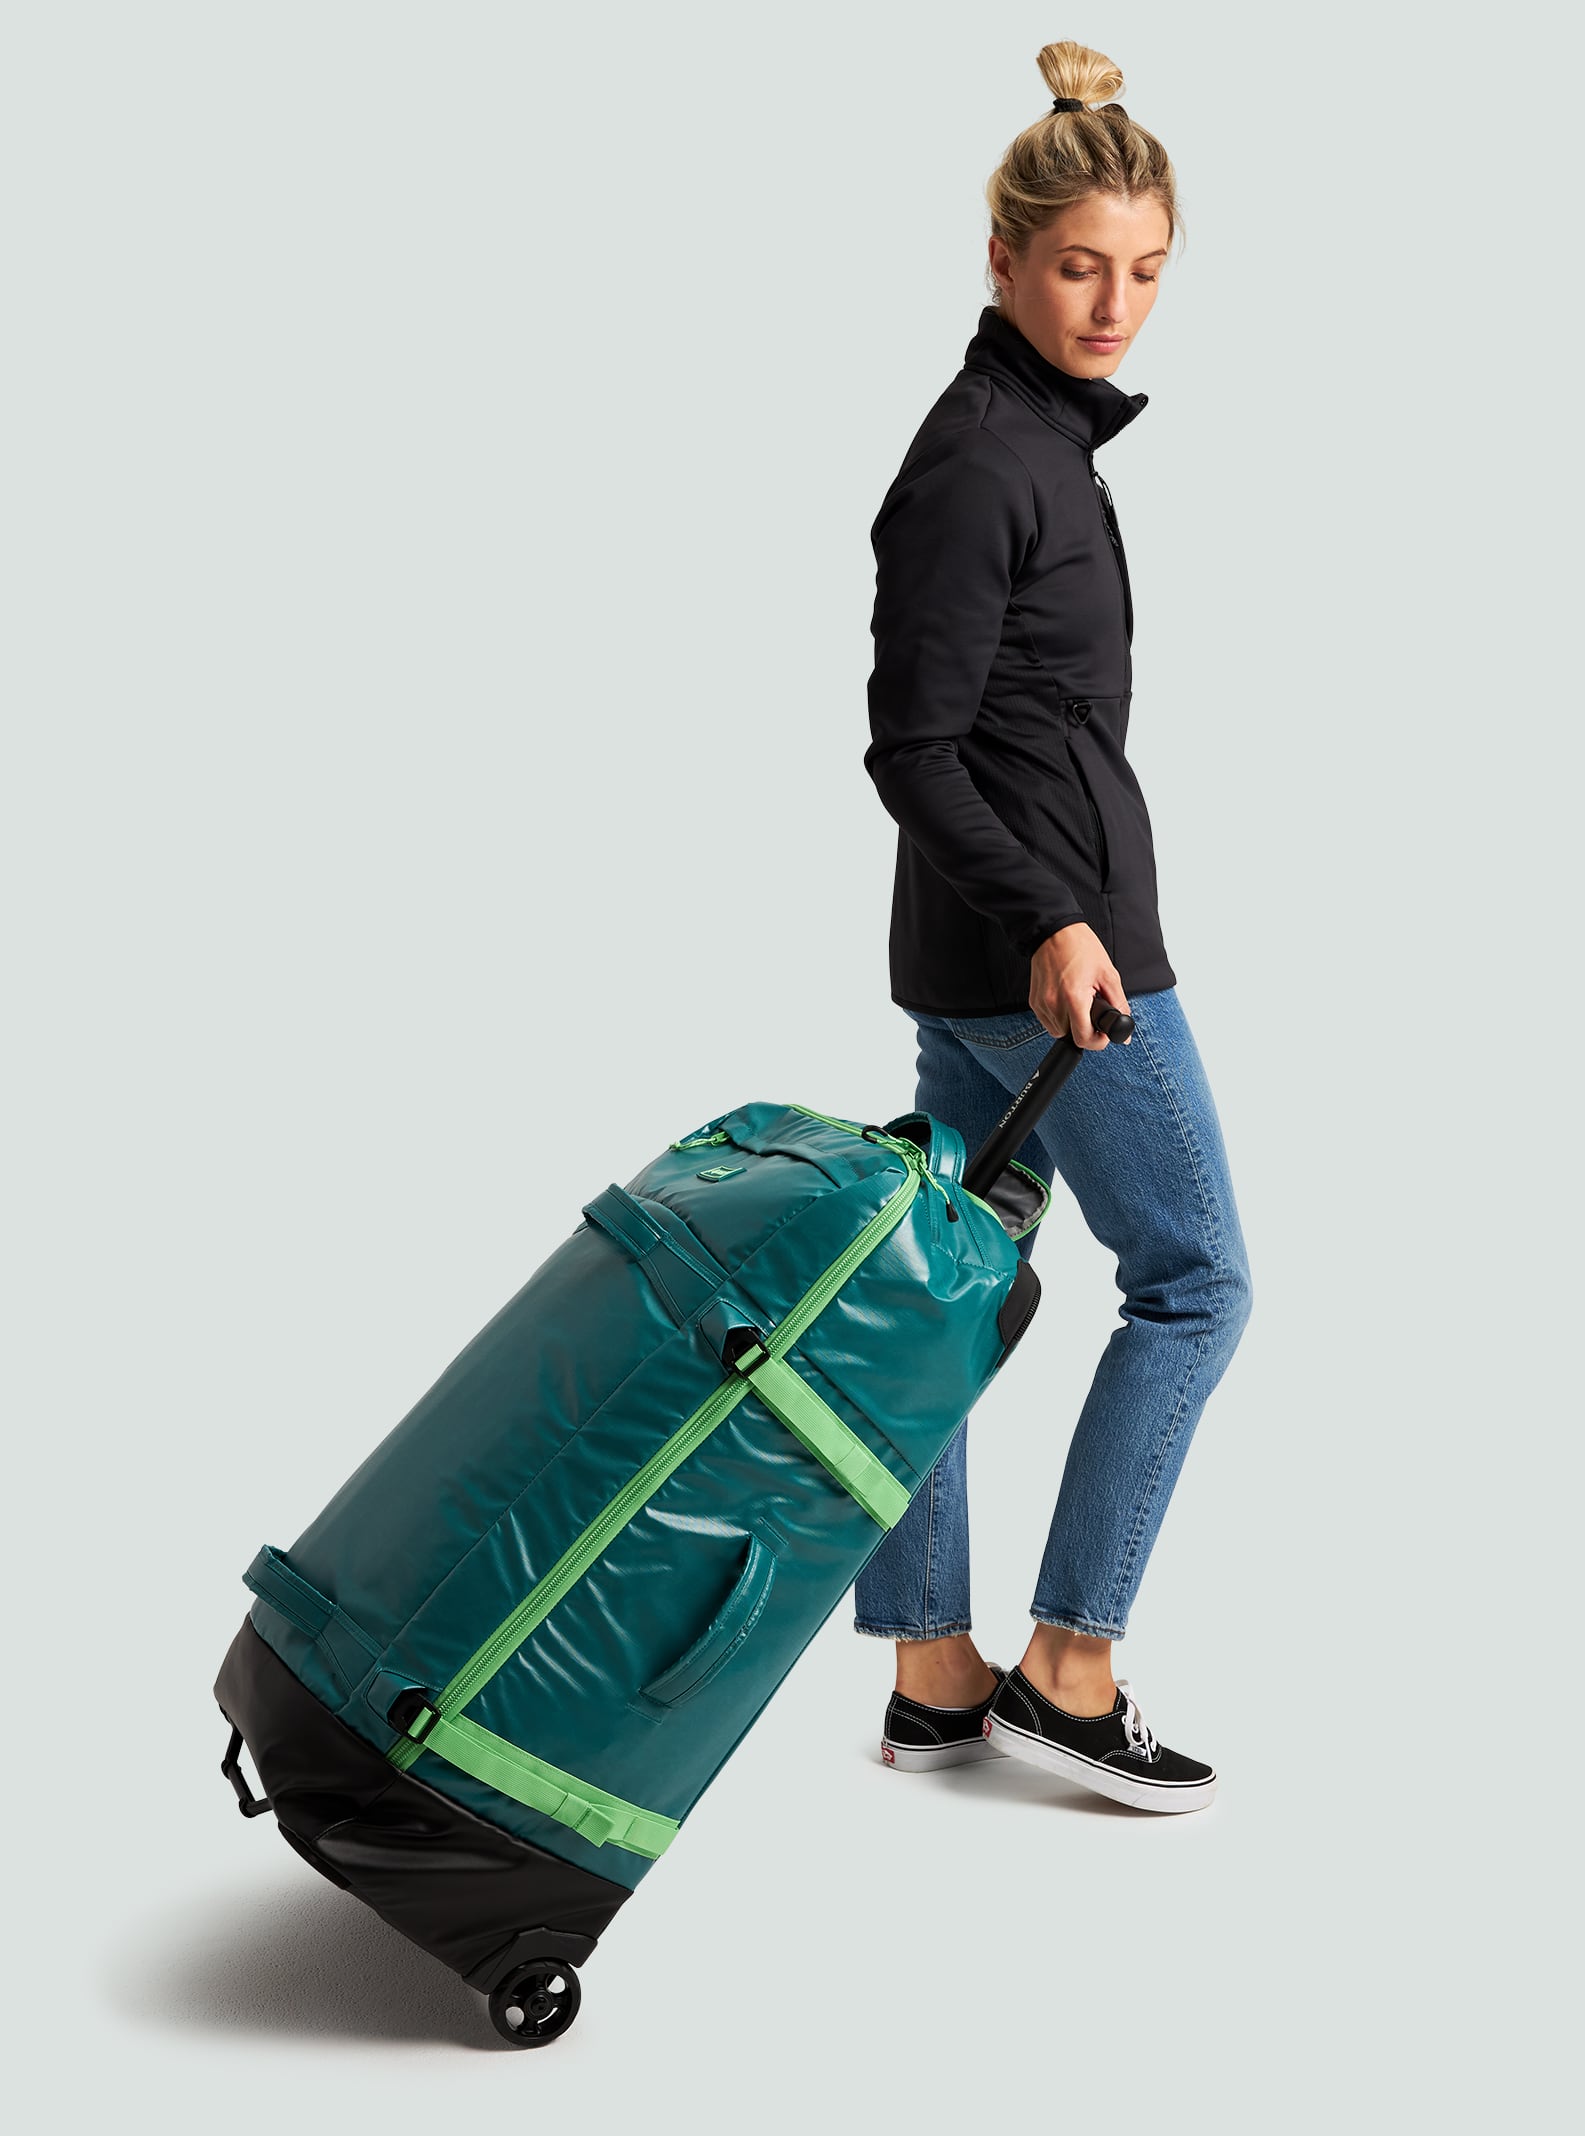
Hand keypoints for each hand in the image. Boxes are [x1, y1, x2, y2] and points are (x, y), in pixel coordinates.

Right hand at [1029, 923, 1131, 1048]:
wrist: (1053, 933)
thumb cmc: (1080, 948)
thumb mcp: (1108, 974)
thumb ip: (1119, 1005)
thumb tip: (1125, 1031)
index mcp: (1073, 997)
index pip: (1083, 1039)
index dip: (1098, 1041)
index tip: (1103, 1032)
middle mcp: (1053, 1004)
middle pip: (1072, 1037)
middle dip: (1085, 1028)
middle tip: (1092, 1009)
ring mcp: (1041, 1004)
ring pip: (1059, 1031)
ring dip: (1071, 1023)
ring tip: (1078, 1000)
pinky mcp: (1034, 1002)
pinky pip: (1049, 1021)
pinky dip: (1059, 1016)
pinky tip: (1065, 998)